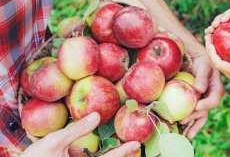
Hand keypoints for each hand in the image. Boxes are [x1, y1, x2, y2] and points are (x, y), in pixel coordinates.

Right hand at [20, 112, 140, 156]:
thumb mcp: (55, 141)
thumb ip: (77, 129)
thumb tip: (96, 115)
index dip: (123, 151)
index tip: (135, 144)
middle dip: (121, 156)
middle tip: (135, 147)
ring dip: (112, 156)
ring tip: (124, 148)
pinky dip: (98, 156)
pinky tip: (99, 150)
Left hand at [180, 50, 224, 138]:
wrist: (198, 63)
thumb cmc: (202, 62)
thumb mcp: (204, 67)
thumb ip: (202, 77)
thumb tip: (199, 89)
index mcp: (217, 90)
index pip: (213, 100)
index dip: (206, 105)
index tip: (196, 106)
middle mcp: (211, 99)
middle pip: (205, 111)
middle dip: (194, 118)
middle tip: (183, 120)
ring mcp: (204, 104)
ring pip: (199, 117)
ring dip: (192, 126)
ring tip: (184, 134)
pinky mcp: (196, 105)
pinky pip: (193, 115)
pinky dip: (188, 123)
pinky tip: (182, 131)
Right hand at [204, 8, 229, 56]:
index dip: (227, 15)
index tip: (224, 20)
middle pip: (222, 18)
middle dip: (217, 20)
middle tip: (214, 26)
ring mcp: (226, 31)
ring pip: (217, 26)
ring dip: (211, 28)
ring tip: (208, 32)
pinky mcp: (222, 39)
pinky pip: (215, 37)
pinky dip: (210, 37)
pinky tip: (207, 39)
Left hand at [204, 34, 229, 88]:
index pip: (217, 63)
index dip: (212, 54)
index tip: (210, 43)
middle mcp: (227, 70)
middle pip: (213, 60)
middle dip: (208, 48)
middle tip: (207, 35)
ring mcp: (227, 68)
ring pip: (215, 58)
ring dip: (211, 47)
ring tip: (210, 35)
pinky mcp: (229, 66)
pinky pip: (220, 57)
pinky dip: (217, 48)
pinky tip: (219, 39)